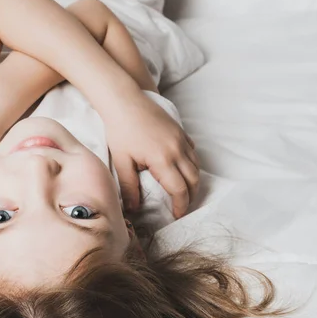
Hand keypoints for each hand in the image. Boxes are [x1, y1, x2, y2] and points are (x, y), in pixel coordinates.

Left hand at [102, 94, 199, 217]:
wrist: (125, 102)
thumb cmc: (120, 131)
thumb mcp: (122, 161)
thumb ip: (129, 187)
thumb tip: (133, 208)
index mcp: (163, 160)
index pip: (179, 190)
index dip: (180, 206)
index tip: (176, 216)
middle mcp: (177, 150)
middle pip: (194, 180)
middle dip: (191, 197)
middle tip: (182, 207)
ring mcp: (181, 139)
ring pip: (196, 166)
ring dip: (193, 182)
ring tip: (184, 192)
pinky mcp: (181, 131)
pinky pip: (193, 152)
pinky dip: (191, 165)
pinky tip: (182, 170)